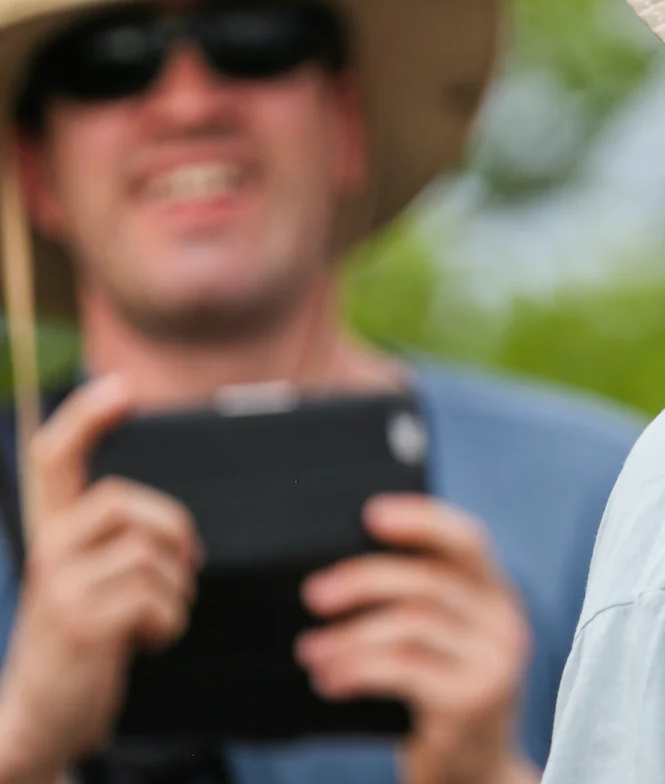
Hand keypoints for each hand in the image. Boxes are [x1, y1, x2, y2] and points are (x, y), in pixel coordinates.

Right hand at [0, 375, 201, 783]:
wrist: (41, 717)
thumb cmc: (81, 644)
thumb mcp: (86, 584)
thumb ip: (112, 548)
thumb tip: (177, 534)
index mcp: (50, 534)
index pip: (54, 458)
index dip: (86, 418)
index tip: (119, 386)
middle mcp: (47, 551)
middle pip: (125, 502)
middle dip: (171, 531)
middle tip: (184, 568)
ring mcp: (59, 586)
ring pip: (152, 558)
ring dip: (174, 593)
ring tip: (151, 620)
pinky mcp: (80, 622)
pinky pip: (158, 600)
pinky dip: (170, 624)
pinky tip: (146, 642)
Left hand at [297, 495, 537, 783]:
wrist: (475, 773)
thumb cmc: (443, 702)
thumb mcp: (445, 645)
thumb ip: (421, 607)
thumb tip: (342, 576)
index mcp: (498, 596)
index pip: (467, 541)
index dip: (421, 521)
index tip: (371, 514)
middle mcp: (505, 622)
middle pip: (428, 581)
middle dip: (362, 581)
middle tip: (315, 595)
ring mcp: (495, 662)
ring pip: (412, 625)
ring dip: (350, 636)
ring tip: (313, 651)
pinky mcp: (472, 700)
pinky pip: (405, 669)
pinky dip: (358, 670)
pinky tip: (332, 680)